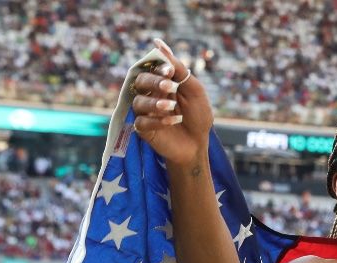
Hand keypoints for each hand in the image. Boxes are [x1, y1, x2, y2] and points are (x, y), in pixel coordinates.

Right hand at [131, 39, 214, 165]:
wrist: (198, 145)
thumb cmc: (198, 116)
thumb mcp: (194, 90)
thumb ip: (178, 69)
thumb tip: (159, 44)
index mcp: (162, 82)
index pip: (151, 66)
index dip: (157, 66)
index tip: (169, 71)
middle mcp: (151, 94)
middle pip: (140, 80)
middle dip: (154, 82)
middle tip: (170, 87)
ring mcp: (145, 111)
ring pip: (138, 101)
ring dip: (155, 103)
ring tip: (171, 107)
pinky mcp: (143, 129)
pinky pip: (141, 121)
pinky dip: (156, 121)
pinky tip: (171, 122)